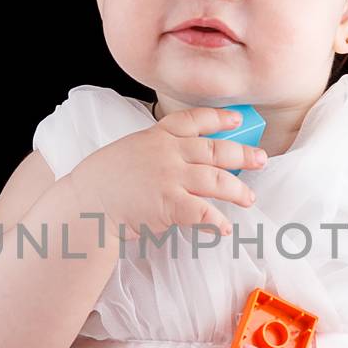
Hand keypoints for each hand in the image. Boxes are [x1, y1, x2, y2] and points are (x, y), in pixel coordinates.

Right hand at [68, 105, 267, 238]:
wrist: (87, 203)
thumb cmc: (103, 180)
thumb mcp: (130, 150)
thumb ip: (157, 150)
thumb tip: (182, 161)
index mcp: (157, 136)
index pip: (195, 120)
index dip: (220, 119)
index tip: (237, 120)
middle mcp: (168, 153)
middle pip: (216, 150)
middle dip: (243, 154)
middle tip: (260, 160)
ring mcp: (171, 178)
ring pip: (217, 180)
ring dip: (237, 191)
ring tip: (248, 198)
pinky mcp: (170, 204)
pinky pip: (203, 212)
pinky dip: (217, 222)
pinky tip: (224, 228)